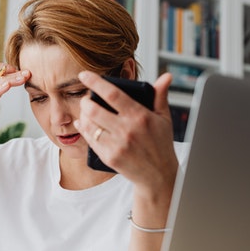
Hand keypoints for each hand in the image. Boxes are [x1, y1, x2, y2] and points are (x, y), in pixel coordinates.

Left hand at [74, 71, 177, 193]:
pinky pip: (90, 140)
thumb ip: (160, 96)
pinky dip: (85, 130)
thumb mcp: (164, 119)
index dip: (95, 82)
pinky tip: (84, 124)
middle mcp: (127, 130)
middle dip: (85, 101)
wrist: (158, 175)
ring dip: (83, 115)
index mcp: (140, 116)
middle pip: (94, 109)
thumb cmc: (161, 144)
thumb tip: (166, 76)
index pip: (112, 94)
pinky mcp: (110, 157)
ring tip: (86, 112)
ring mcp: (117, 145)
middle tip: (87, 99)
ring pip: (89, 125)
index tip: (84, 74)